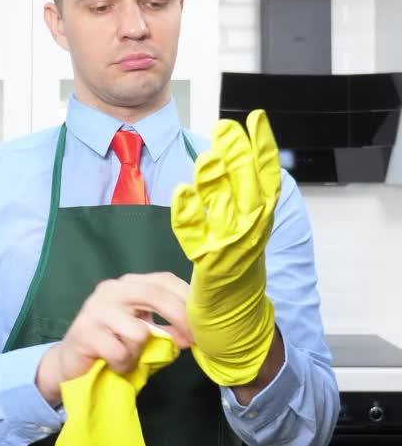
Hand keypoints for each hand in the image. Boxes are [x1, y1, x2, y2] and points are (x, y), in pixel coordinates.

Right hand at [36, 272, 192, 405]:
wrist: (70, 364)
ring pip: (139, 332)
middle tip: (190, 341)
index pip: (165, 280)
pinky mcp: (84, 332)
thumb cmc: (112, 346)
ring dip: (139, 353)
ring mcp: (96, 309)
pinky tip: (113, 365)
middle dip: (180, 319)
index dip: (188, 300)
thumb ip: (166, 326)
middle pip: (156, 294)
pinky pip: (120, 352)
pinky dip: (123, 365)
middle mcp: (112, 289)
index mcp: (129, 284)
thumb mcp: (143, 331)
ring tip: (128, 358)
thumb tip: (195, 332)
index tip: (204, 324)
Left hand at [170, 109, 280, 386]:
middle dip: (240, 158)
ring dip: (217, 183)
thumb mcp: (240, 230)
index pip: (265, 178)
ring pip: (226, 212)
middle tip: (228, 128)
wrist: (236, 326)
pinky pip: (197, 239)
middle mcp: (249, 234)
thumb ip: (232, 196)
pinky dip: (189, 217)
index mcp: (258, 222)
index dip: (263, 148)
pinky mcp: (209, 269)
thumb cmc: (233, 275)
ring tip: (209, 155)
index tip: (256, 119)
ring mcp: (230, 252)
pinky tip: (181, 193)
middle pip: (248, 190)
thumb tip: (224, 156)